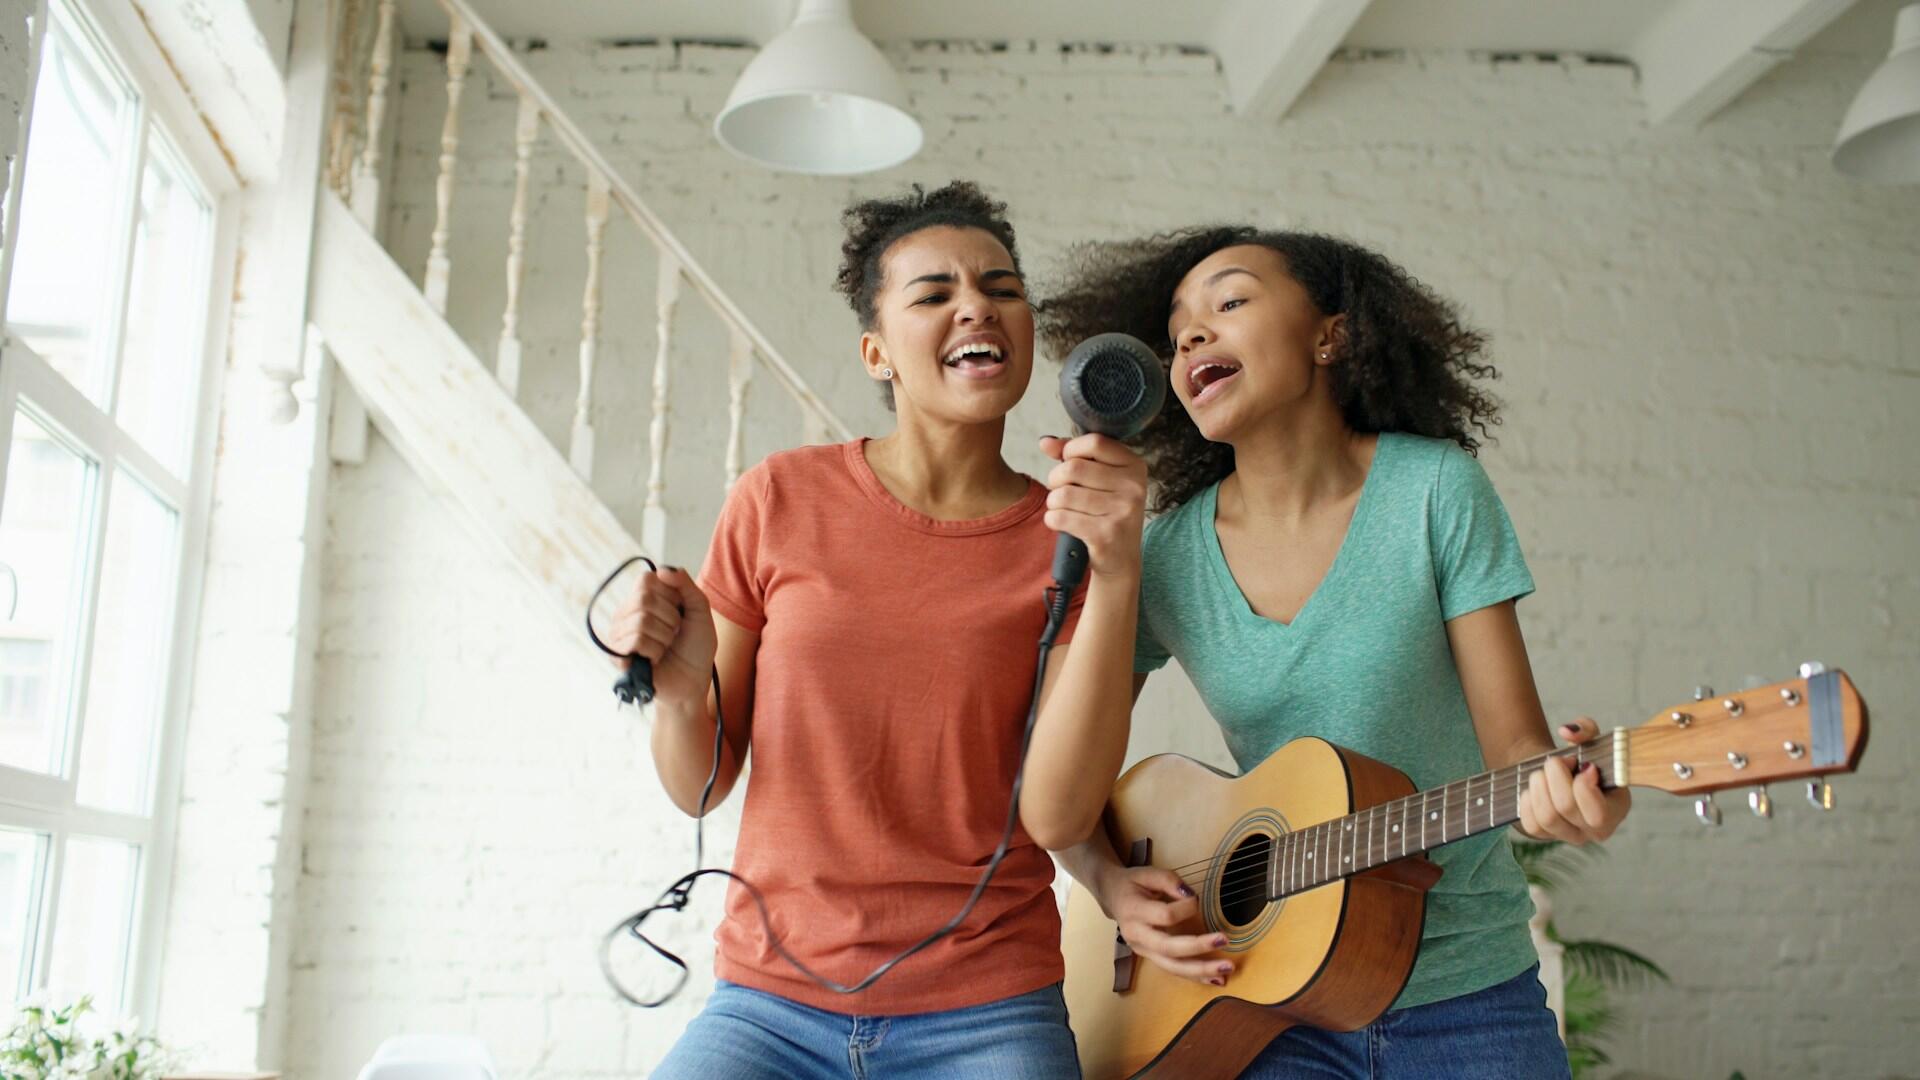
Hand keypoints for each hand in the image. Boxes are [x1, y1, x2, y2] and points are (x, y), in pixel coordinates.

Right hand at [606, 566, 717, 710]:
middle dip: (670, 619)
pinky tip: (654, 659)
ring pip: (641, 622)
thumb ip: (685, 585)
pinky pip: (635, 641)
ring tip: (665, 648)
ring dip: (664, 638)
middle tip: (673, 634)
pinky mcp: (617, 655)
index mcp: (643, 598)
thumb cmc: (695, 647)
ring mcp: (619, 633)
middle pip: (643, 600)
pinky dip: (655, 652)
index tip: (679, 611)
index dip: (670, 595)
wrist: (693, 680)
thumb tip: (663, 570)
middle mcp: (626, 612)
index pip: (646, 579)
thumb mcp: (700, 610)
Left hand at [1038, 433, 1147, 576]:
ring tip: (1062, 509)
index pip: (1095, 442)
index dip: (1070, 449)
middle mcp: (1133, 488)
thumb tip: (1045, 442)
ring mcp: (1122, 512)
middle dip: (1056, 479)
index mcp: (1135, 467)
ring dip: (1053, 502)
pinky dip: (1053, 519)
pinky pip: (1061, 517)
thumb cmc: (1107, 513)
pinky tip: (1061, 523)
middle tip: (1060, 491)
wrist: (1121, 560)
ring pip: (1063, 494)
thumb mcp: (1101, 480)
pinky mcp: (1105, 535)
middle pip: (1073, 468)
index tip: (1067, 462)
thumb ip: (1074, 456)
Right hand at [1097, 865, 1237, 986]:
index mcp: (1134, 911)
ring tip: (1226, 970)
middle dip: (1198, 947)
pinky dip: (1196, 976)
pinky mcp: (1151, 958)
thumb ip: (1169, 881)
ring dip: (1201, 971)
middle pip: (1169, 949)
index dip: (1185, 907)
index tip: (1196, 898)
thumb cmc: (1133, 883)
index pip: (1164, 916)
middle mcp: (1137, 936)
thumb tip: (1191, 896)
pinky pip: (1174, 970)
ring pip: (1172, 967)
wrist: (1112, 896)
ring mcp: (1143, 951)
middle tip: (1224, 940)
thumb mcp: (1147, 873)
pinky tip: (1216, 979)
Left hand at [1518, 717, 1631, 843]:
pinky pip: (1531, 825)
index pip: (1598, 813)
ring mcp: (1570, 836)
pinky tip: (1536, 788)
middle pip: (1566, 808)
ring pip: (1547, 817)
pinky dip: (1528, 800)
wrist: (1558, 773)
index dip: (1583, 787)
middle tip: (1556, 761)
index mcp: (1617, 809)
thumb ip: (1586, 730)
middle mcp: (1596, 830)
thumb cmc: (1580, 759)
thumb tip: (1567, 732)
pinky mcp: (1545, 837)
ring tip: (1543, 772)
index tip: (1583, 765)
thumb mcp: (1590, 740)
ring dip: (1539, 785)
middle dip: (1555, 775)